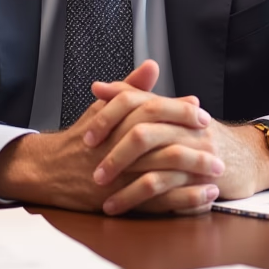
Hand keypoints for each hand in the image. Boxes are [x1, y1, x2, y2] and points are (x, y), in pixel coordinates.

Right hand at [0, 61, 221, 214]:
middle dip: (195, 145)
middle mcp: (121, 148)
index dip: (181, 111)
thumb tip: (151, 66)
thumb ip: (131, 88)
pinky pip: (158, 202)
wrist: (50, 171)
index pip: (155, 110)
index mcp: (119, 122)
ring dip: (194, 173)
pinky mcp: (121, 199)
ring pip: (163, 173)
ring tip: (218, 173)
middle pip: (164, 142)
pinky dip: (184, 201)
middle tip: (218, 146)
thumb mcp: (103, 108)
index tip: (202, 114)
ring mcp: (121, 176)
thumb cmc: (82, 138)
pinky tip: (204, 198)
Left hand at [86, 83, 268, 210]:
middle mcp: (184, 126)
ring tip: (100, 193)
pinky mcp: (200, 179)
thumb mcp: (171, 115)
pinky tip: (119, 207)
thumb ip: (138, 100)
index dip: (109, 114)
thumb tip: (100, 88)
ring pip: (152, 163)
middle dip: (112, 149)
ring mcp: (194, 152)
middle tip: (89, 164)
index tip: (86, 133)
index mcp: (173, 109)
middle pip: (142, 130)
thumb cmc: (202, 137)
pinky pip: (166, 189)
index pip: (136, 101)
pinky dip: (139, 200)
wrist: (247, 157)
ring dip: (122, 180)